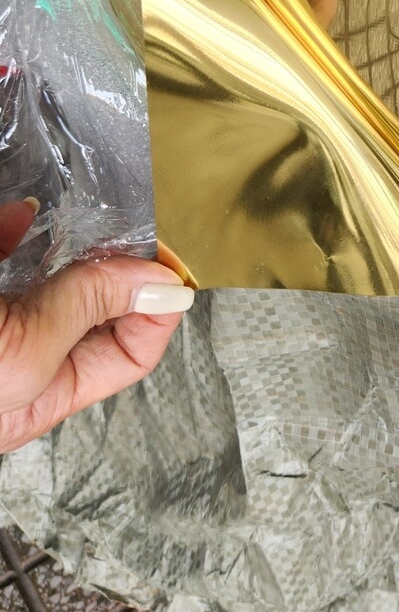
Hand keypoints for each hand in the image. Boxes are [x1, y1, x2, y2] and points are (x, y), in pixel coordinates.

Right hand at [0, 200, 193, 454]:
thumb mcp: (21, 353)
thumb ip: (84, 312)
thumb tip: (155, 285)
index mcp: (38, 398)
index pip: (129, 355)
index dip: (156, 308)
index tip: (169, 266)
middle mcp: (14, 362)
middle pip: (89, 309)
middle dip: (117, 268)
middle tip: (136, 231)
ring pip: (44, 276)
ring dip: (68, 242)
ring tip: (93, 219)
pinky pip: (0, 254)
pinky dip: (14, 227)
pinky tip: (20, 212)